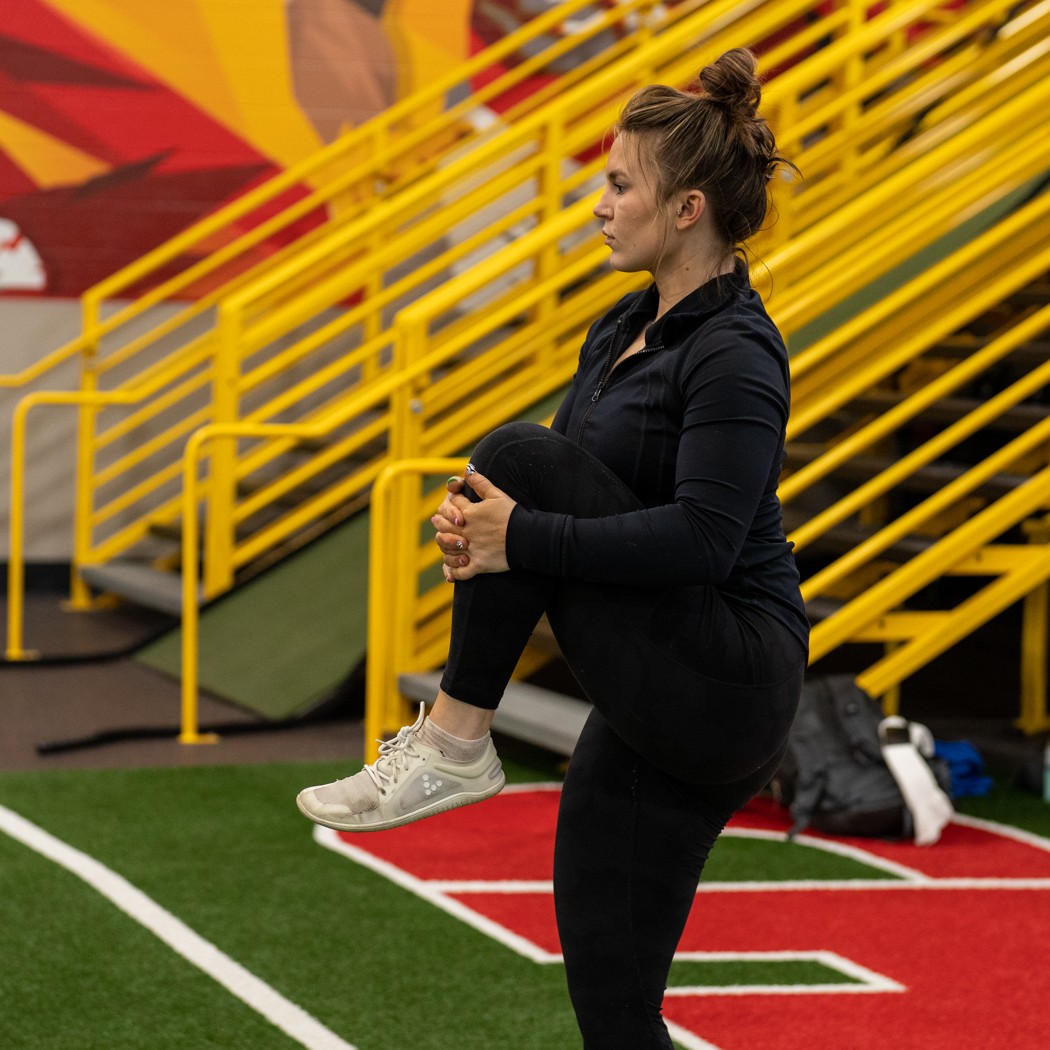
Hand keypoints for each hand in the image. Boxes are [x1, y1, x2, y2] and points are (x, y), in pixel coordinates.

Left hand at [432, 466, 514, 580]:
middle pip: (443, 526)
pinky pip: (460, 572)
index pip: (450, 504)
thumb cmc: (513, 515)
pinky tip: (454, 569)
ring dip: (444, 546)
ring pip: (447, 549)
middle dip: (439, 522)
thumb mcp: (498, 495)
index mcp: (470, 513)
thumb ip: (481, 483)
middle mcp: (466, 531)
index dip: (449, 501)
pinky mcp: (478, 565)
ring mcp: (471, 550)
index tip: (451, 501)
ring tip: (445, 543)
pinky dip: (454, 572)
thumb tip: (468, 470)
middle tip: (438, 521)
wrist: (527, 538)